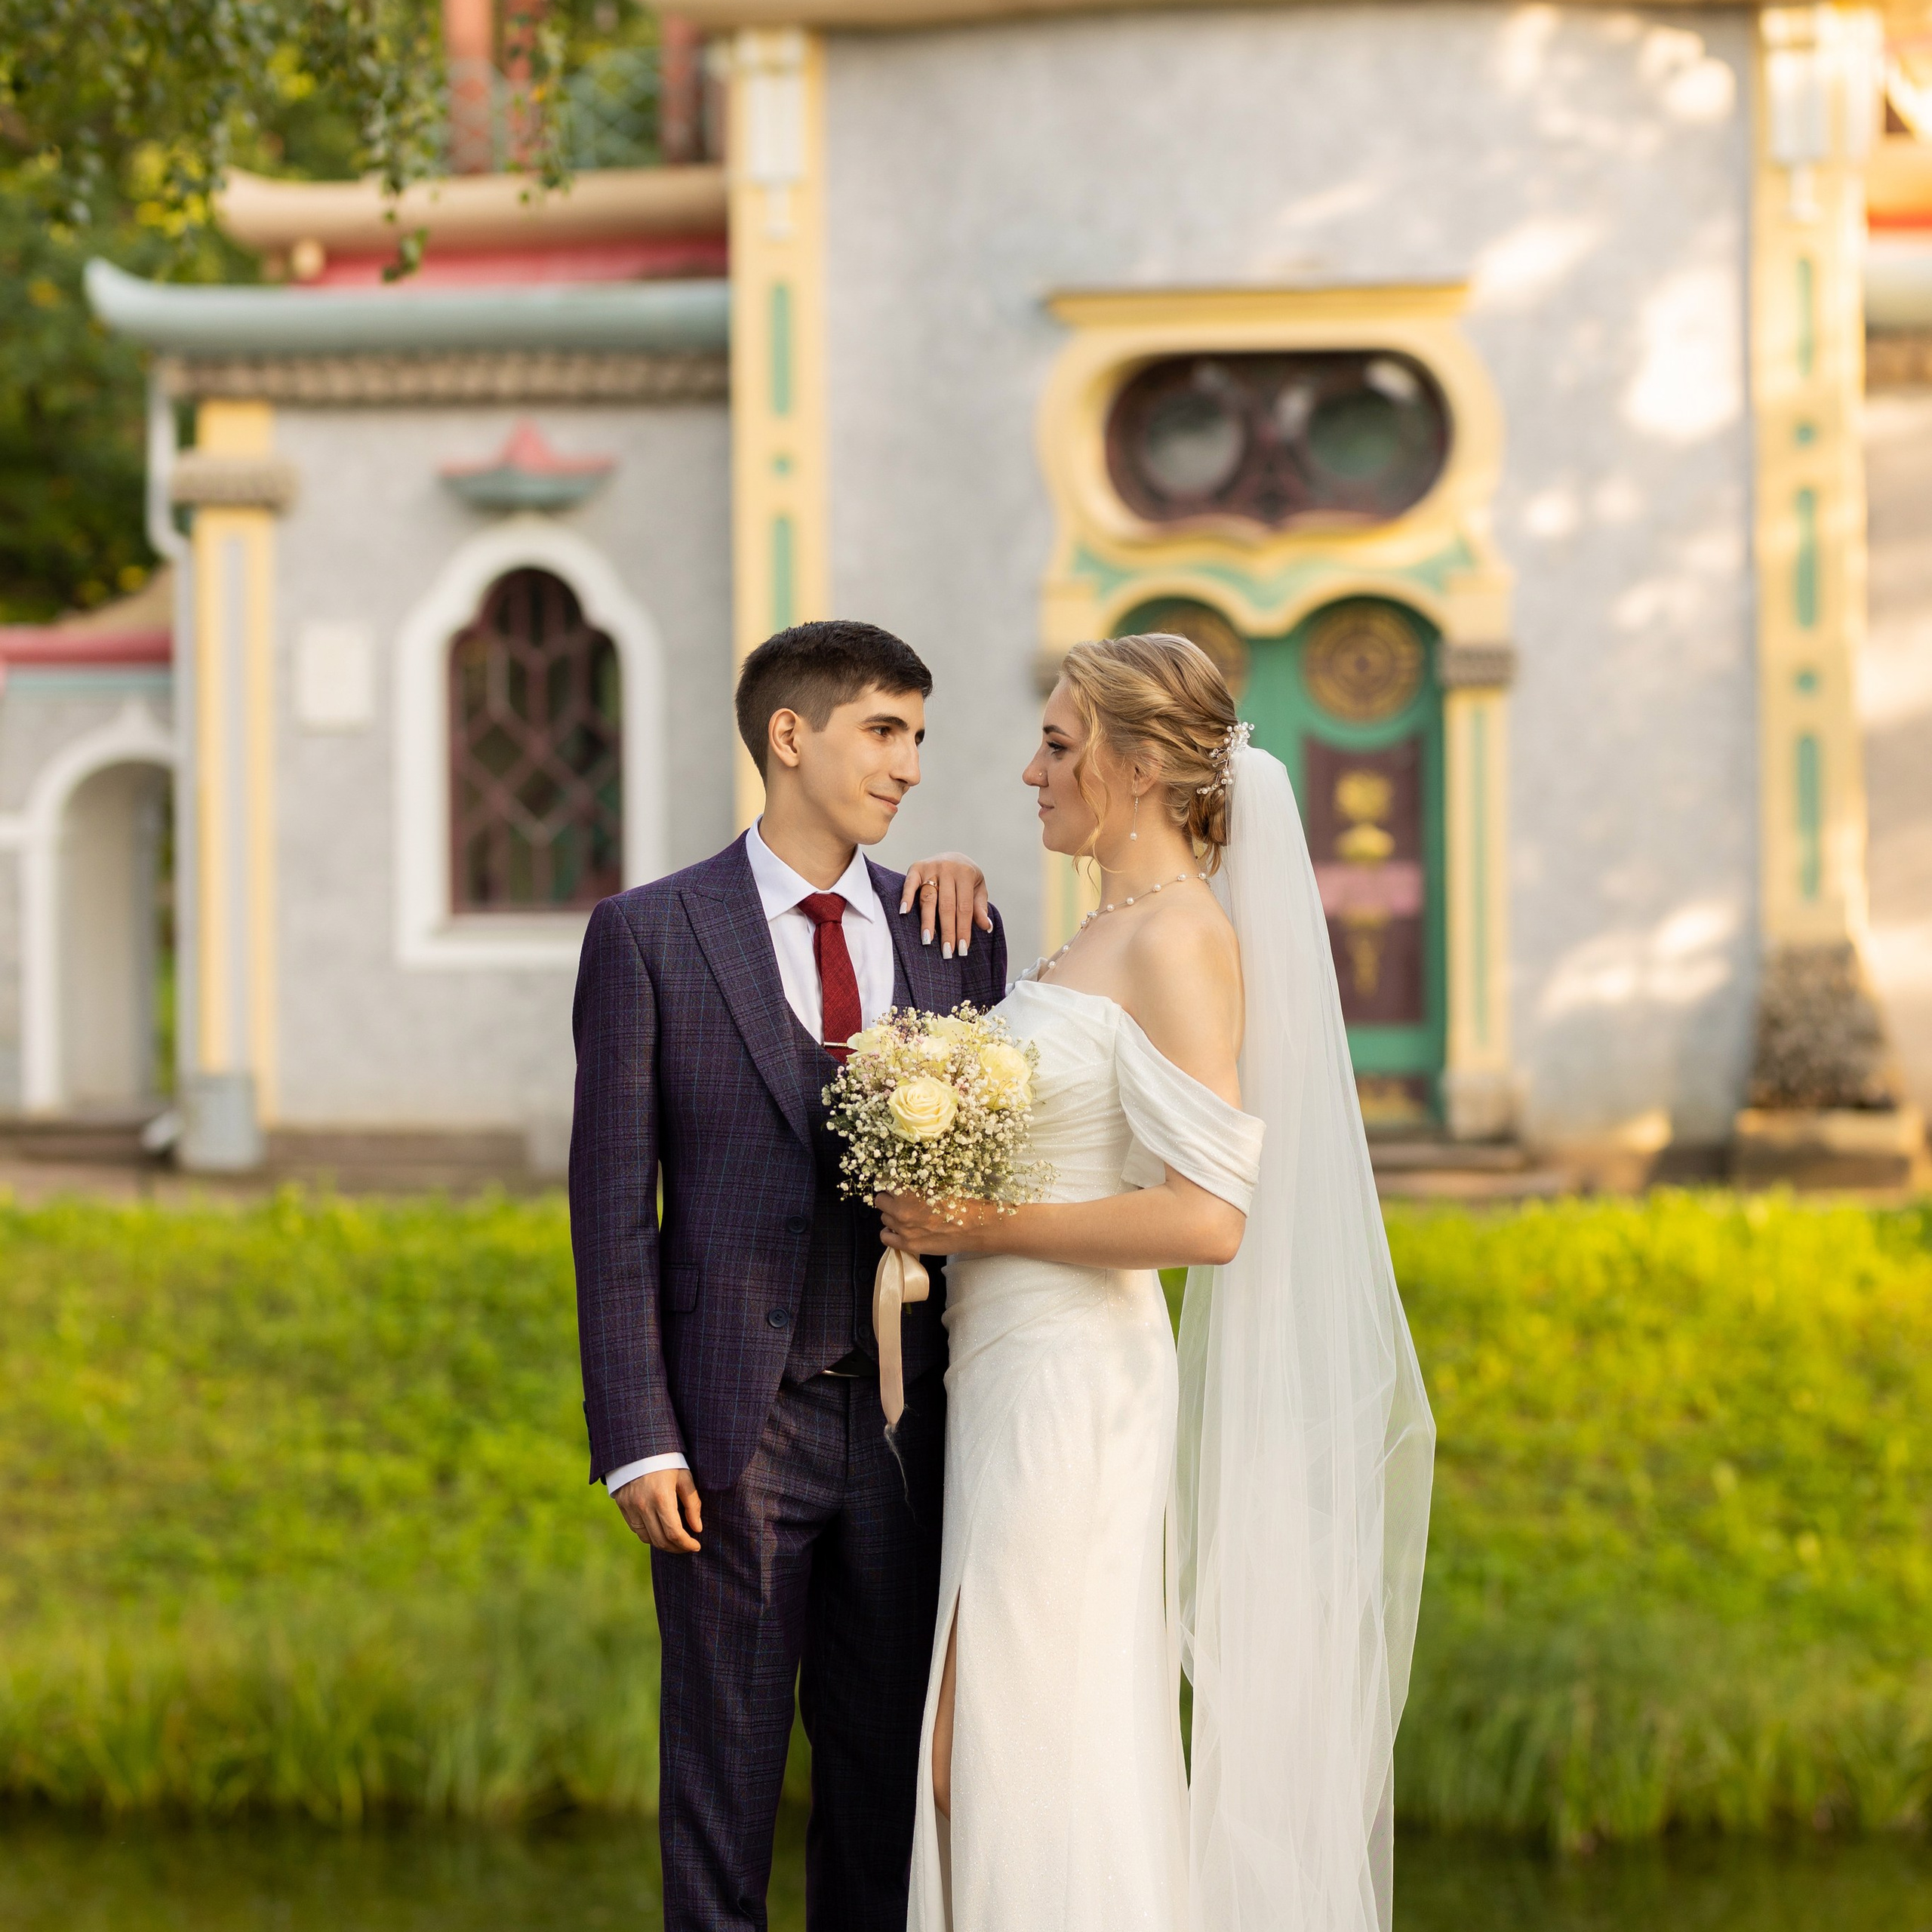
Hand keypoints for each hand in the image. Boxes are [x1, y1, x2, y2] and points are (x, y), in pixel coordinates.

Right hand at [613, 1467, 703, 1553]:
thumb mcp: (685, 1478)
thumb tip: (697, 1529)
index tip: (696, 1546)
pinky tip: (659, 1529)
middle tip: (687, 1546)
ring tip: (675, 1540)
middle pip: (660, 1540)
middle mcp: (643, 1505)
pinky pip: (636, 1529)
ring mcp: (630, 1506)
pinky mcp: (622, 1506)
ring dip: (662, 1543)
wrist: (639, 1447)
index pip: (674, 1533)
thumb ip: (693, 1504)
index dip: (687, 1544)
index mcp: (661, 1497)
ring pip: (647, 1538)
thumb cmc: (667, 1461)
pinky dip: (649, 1534)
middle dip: (677, 1548)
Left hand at [877, 1191, 997, 1255]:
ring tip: (906, 1214)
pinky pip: (885, 1238)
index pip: (884, 1181)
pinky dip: (889, 1232)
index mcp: (908, 1190)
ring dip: (891, 1214)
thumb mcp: (938, 1181)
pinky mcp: (908, 1244)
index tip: (892, 1181)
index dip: (888, 1180)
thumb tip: (905, 1175)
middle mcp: (901, 1209)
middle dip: (889, 1197)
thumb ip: (917, 1179)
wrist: (975, 1225)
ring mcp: (903, 1229)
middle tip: (900, 1198)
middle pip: (880, 1200)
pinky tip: (898, 1229)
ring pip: (884, 1218)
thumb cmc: (961, 1201)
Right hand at [899, 853, 991, 958]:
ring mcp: (931, 867)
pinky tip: (904, 913)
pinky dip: (906, 897)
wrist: (953, 856)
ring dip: (927, 921)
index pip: (964, 907)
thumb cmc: (967, 878)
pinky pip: (910, 884)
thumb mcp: (978, 889)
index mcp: (966, 873)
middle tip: (947, 952)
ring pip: (928, 898)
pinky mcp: (916, 867)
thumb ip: (980, 907)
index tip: (962, 949)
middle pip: (946, 906)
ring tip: (927, 940)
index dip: (963, 929)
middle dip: (947, 931)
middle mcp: (948, 869)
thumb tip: (986, 927)